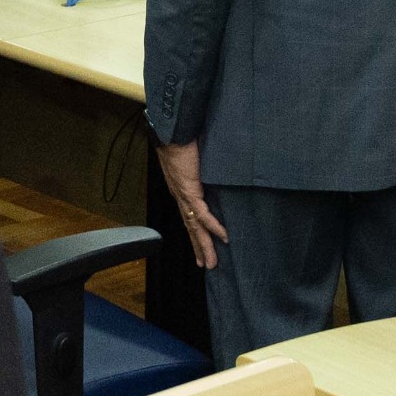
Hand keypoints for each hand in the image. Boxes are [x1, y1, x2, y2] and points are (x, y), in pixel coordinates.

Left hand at [156, 140, 226, 269]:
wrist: (172, 132)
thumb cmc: (182, 140)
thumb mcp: (194, 159)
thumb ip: (201, 168)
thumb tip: (214, 170)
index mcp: (181, 190)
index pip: (189, 217)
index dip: (195, 233)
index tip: (201, 247)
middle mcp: (181, 197)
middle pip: (191, 228)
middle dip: (199, 247)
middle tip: (207, 264)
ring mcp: (184, 196)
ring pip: (196, 227)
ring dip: (205, 245)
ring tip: (212, 262)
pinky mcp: (190, 191)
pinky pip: (203, 214)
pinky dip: (213, 226)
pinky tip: (223, 237)